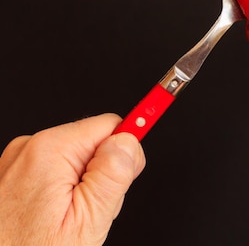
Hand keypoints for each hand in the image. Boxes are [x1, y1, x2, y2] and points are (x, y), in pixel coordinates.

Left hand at [0, 114, 145, 245]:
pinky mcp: (11, 176)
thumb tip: (129, 141)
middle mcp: (29, 148)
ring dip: (82, 188)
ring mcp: (16, 162)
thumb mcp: (88, 221)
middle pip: (95, 144)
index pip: (111, 125)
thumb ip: (113, 175)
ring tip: (66, 223)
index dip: (127, 150)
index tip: (137, 160)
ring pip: (76, 160)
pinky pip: (54, 172)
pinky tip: (51, 221)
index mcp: (50, 151)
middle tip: (90, 213)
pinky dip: (60, 194)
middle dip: (102, 176)